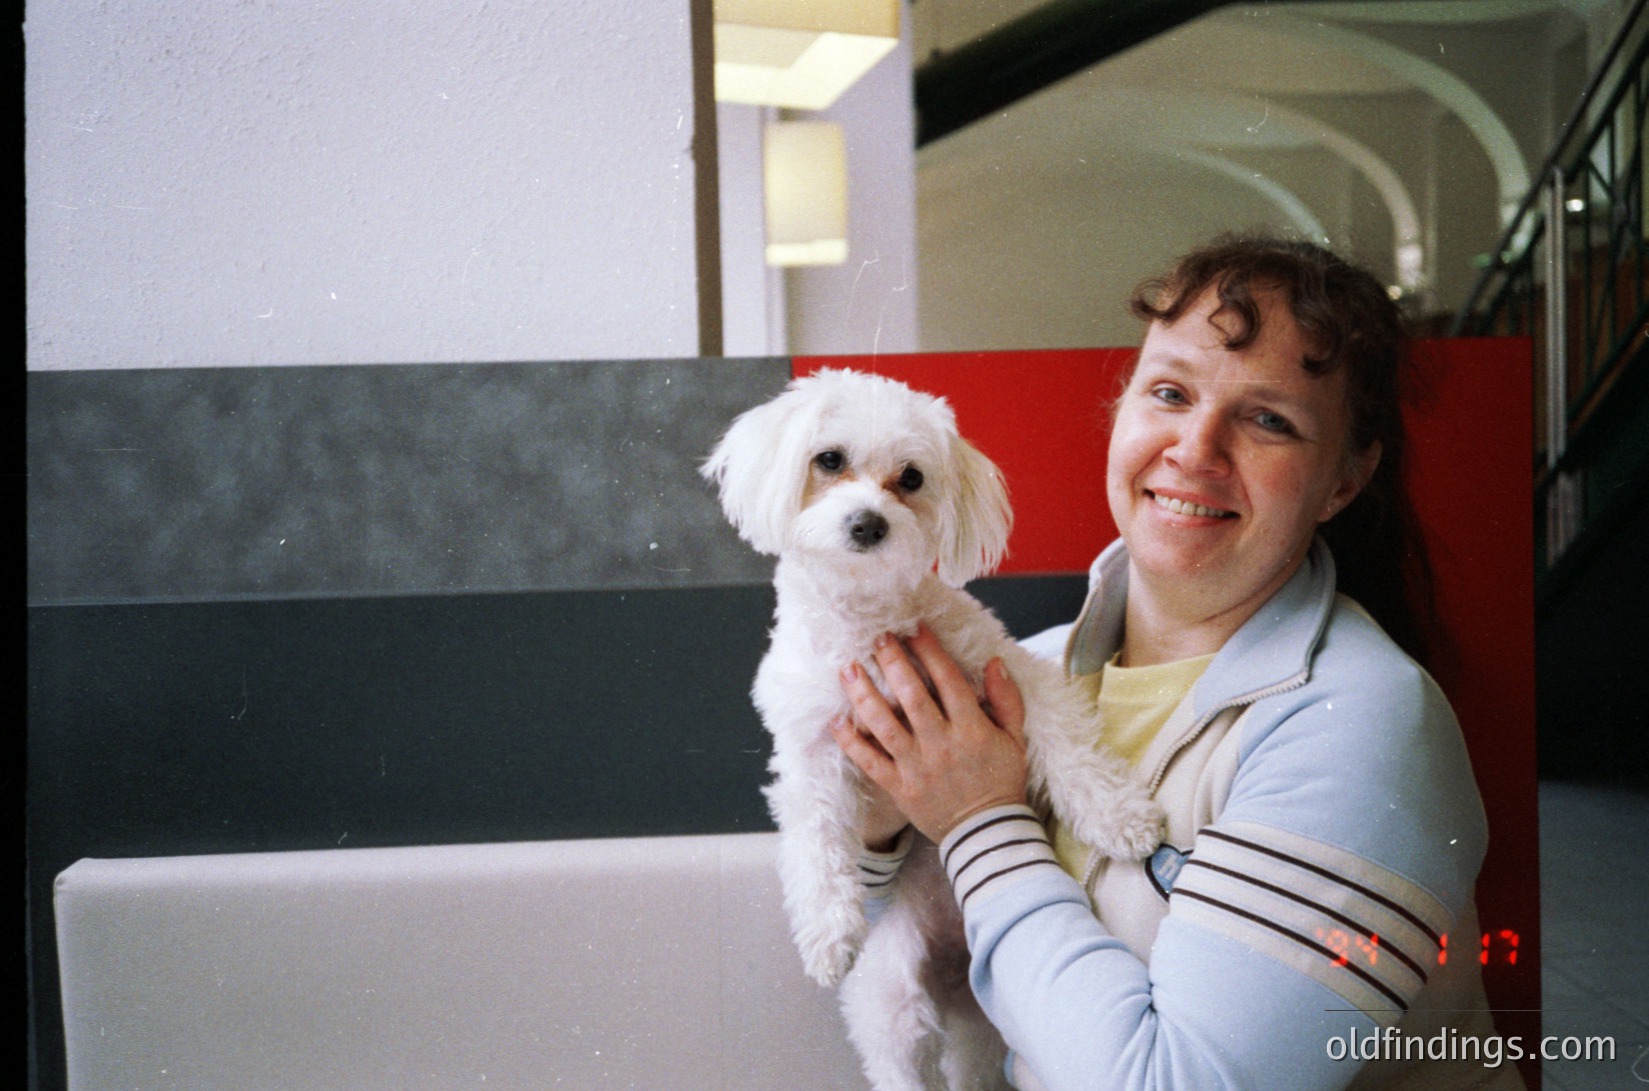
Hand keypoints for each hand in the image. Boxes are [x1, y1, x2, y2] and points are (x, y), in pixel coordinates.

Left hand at [830, 624, 1029, 844]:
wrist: (987, 833)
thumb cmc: (1001, 781)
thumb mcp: (1015, 739)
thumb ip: (1007, 700)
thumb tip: (994, 663)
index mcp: (971, 729)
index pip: (948, 681)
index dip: (929, 651)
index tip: (914, 629)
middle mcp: (941, 744)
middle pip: (912, 696)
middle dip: (892, 663)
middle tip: (877, 638)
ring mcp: (917, 767)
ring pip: (885, 725)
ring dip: (864, 695)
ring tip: (848, 668)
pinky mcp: (899, 788)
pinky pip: (870, 761)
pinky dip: (851, 741)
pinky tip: (836, 719)